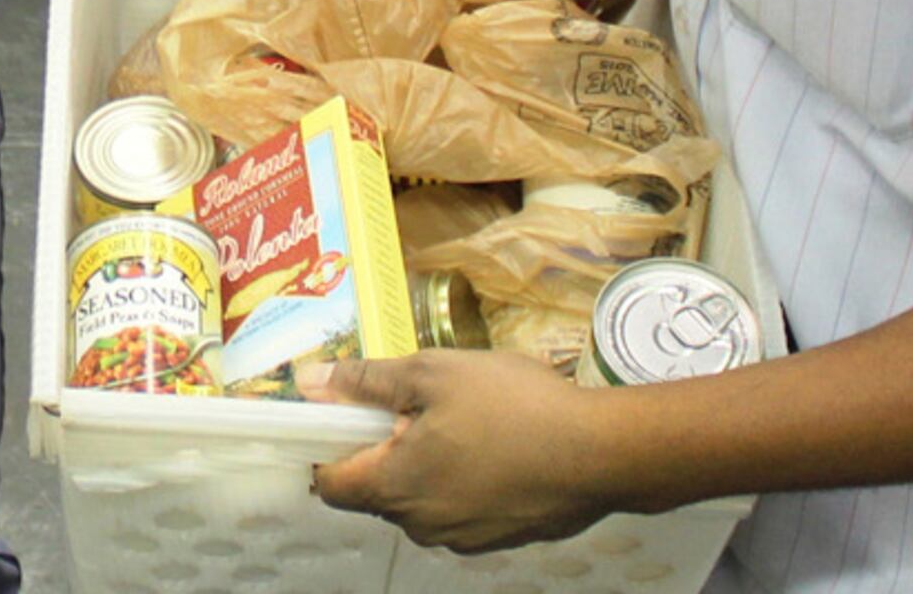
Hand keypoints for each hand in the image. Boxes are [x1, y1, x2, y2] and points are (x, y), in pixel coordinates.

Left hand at [305, 350, 627, 550]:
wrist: (602, 452)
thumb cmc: (512, 407)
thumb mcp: (432, 374)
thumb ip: (367, 381)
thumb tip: (311, 381)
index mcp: (395, 487)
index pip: (329, 484)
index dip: (327, 447)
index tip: (345, 416)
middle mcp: (422, 525)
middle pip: (378, 490)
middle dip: (387, 448)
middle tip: (421, 405)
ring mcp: (464, 538)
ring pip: (423, 499)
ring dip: (429, 464)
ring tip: (468, 421)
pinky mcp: (500, 539)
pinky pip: (462, 508)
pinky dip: (465, 480)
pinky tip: (499, 446)